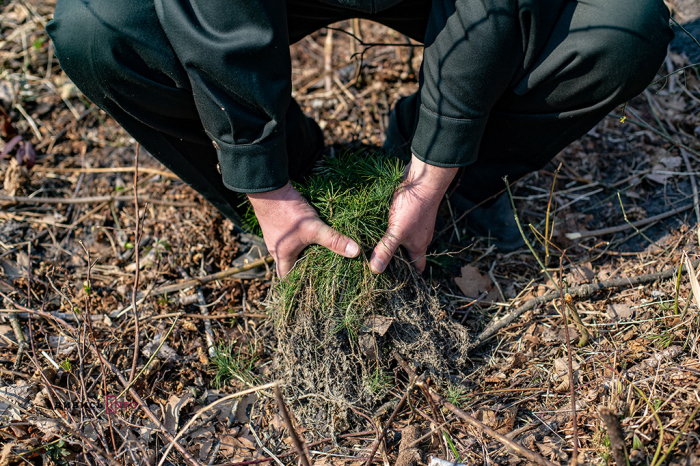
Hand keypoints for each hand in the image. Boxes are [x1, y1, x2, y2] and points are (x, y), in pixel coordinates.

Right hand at [247, 183, 359, 276]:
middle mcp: (277, 249)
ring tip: (322, 253)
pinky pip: (291, 237)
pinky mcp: (279, 225)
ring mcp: (276, 237)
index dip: (299, 283)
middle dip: (306, 266)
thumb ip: (334, 240)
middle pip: (291, 265)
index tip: (315, 284)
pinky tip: (313, 235)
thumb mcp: (314, 227)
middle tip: (324, 268)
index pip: (288, 278)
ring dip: (304, 251)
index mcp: (282, 257)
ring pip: (292, 250)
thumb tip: (355, 252)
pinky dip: (301, 239)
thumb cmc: (287, 212)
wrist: (269, 189)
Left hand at [370, 155, 457, 273]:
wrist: (424, 178)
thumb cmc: (414, 207)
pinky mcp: (408, 211)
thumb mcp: (397, 231)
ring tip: (371, 249)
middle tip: (375, 266)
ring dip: (390, 243)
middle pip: (407, 254)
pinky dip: (389, 229)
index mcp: (419, 246)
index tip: (394, 284)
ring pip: (402, 238)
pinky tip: (375, 228)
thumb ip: (386, 250)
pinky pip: (398, 224)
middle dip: (394, 260)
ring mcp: (414, 223)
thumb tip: (375, 270)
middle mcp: (418, 236)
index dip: (408, 277)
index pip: (416, 267)